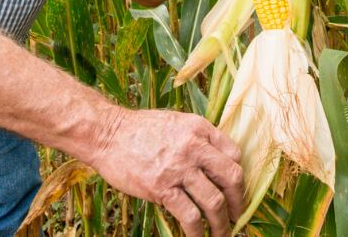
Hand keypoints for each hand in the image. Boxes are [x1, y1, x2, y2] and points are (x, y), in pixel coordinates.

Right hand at [87, 108, 243, 236]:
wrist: (107, 134)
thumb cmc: (140, 129)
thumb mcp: (177, 122)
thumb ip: (198, 138)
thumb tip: (215, 161)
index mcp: (201, 129)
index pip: (234, 155)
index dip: (239, 176)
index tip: (236, 190)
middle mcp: (195, 148)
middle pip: (232, 178)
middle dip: (239, 201)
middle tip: (239, 216)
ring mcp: (179, 169)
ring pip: (214, 201)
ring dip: (222, 223)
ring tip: (223, 234)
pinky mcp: (162, 188)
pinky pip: (189, 215)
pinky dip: (197, 231)